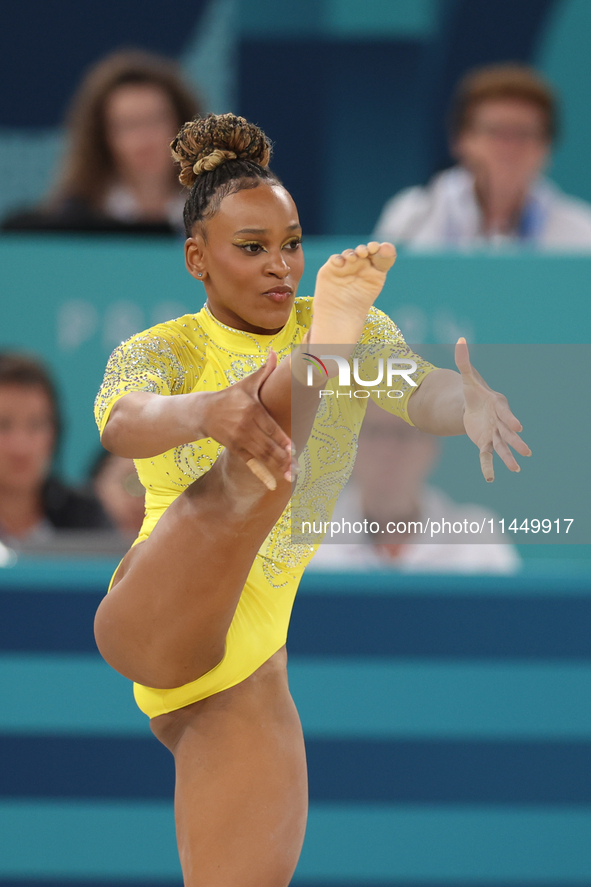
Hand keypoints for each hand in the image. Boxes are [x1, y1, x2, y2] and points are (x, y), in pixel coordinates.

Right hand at [200, 351, 293, 489]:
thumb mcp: (246, 384)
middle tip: (296, 468)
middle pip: (267, 445)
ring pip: (261, 456)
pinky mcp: (234, 448)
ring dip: (276, 467)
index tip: (293, 449)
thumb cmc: (231, 396)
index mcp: (253, 410)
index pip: (271, 427)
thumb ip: (263, 371)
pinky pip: (250, 463)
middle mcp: (246, 426)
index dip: (282, 440)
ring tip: (290, 476)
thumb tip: (275, 352)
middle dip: (282, 458)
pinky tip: (272, 484)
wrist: (204, 412)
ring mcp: (239, 438)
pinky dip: (261, 474)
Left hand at [455, 338, 530, 481]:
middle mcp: (499, 422)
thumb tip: (460, 339)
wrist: (472, 406)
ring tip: (516, 468)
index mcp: (497, 406)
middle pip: (508, 433)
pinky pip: (486, 456)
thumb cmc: (474, 392)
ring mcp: (493, 433)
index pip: (506, 414)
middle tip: (526, 450)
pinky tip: (490, 479)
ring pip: (501, 447)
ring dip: (508, 458)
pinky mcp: (484, 442)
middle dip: (516, 442)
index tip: (518, 428)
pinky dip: (488, 468)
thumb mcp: (467, 377)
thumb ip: (464, 360)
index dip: (511, 420)